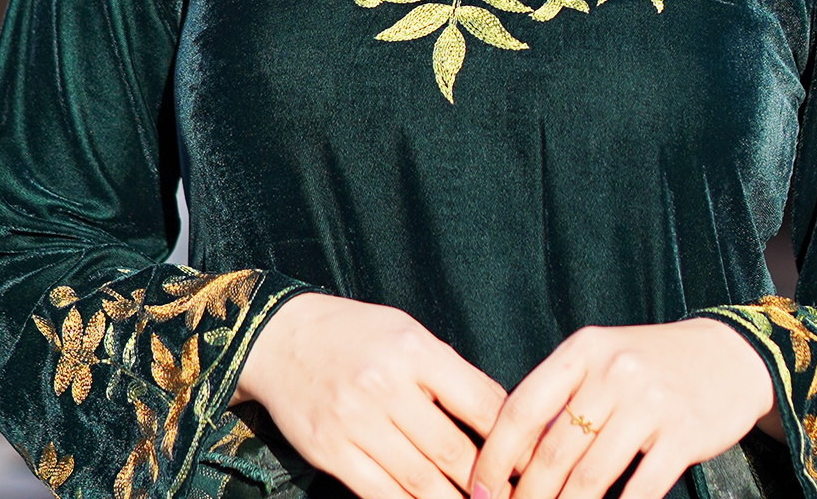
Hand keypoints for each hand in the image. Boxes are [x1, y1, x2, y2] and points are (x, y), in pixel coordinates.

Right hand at [235, 293, 506, 498]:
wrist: (282, 338)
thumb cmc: (358, 334)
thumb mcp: (409, 333)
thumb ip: (449, 374)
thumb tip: (500, 419)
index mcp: (415, 350)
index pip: (481, 403)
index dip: (514, 441)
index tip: (534, 464)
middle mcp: (386, 387)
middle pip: (454, 453)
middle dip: (490, 485)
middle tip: (513, 496)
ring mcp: (356, 423)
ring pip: (421, 484)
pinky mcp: (332, 453)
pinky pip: (382, 495)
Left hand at [470, 319, 777, 498]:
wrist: (728, 354)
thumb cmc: (649, 365)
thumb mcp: (602, 361)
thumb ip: (562, 398)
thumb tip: (511, 457)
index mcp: (584, 349)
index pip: (522, 406)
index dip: (495, 455)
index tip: (478, 490)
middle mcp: (614, 370)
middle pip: (553, 450)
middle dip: (525, 497)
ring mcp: (651, 402)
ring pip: (591, 477)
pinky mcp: (684, 434)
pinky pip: (640, 491)